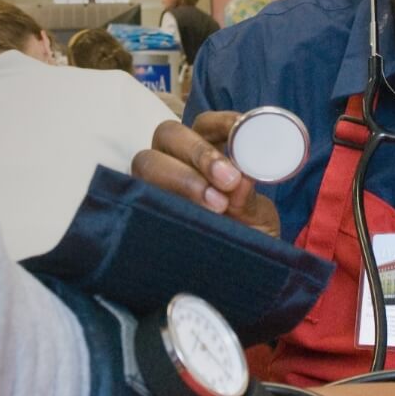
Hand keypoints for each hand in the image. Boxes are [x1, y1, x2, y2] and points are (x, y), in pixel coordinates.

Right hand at [131, 113, 281, 236]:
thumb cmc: (248, 235)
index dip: (221, 123)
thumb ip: (249, 201)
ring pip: (148, 162)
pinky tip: (188, 220)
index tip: (242, 135)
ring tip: (215, 206)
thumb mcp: (257, 219)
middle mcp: (176, 160)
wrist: (238, 272)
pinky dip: (162, 202)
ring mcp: (155, 184)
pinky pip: (137, 197)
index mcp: (207, 151)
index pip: (205, 122)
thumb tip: (241, 180)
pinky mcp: (142, 210)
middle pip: (169, 134)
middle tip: (229, 180)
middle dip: (199, 152)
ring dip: (182, 178)